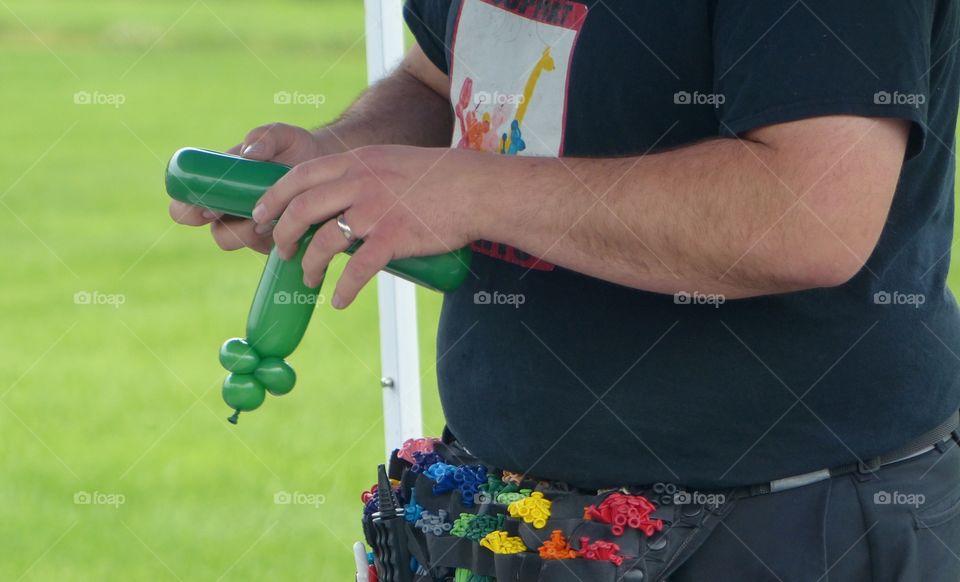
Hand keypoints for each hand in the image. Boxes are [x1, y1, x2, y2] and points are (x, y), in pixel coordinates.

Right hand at [168, 123, 340, 253]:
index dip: (187, 210)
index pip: (185, 206)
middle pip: (214, 233)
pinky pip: (266, 249)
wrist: (328, 165)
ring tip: (271, 214)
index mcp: (219, 186)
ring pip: (236, 242)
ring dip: (249, 231)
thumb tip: (250, 154)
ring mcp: (252, 229)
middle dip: (226, 228)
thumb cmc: (296, 148)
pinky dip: (276, 238)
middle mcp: (230, 211)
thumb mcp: (282, 135)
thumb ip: (265, 137)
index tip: (206, 206)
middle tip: (245, 214)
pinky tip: (292, 223)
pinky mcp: (274, 242)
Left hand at [253, 145, 484, 307]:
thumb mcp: (391, 162)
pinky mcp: (393, 238)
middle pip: (301, 209)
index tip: (261, 215)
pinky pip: (357, 270)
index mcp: (356, 162)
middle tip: (280, 252)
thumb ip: (363, 177)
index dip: (273, 197)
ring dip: (309, 266)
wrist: (475, 188)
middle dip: (282, 235)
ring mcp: (375, 211)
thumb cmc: (438, 178)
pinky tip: (339, 300)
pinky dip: (343, 289)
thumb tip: (340, 201)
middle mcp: (359, 183)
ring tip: (309, 279)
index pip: (299, 176)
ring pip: (323, 242)